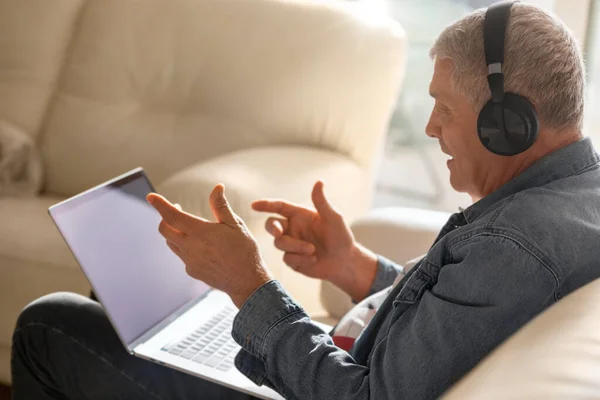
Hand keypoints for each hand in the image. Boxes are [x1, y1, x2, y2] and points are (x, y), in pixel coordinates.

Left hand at [147, 185, 272, 308]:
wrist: (246, 282)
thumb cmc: (244, 251)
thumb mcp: (236, 225)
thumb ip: (221, 206)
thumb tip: (217, 188)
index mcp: (201, 232)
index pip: (172, 216)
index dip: (160, 205)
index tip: (151, 197)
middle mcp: (191, 247)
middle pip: (164, 229)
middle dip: (165, 217)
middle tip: (175, 208)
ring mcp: (189, 261)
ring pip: (171, 243)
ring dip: (173, 231)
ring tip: (186, 225)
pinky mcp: (192, 271)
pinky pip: (181, 255)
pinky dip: (184, 246)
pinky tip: (198, 245)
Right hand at [252, 181, 377, 301]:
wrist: (344, 261)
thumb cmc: (341, 237)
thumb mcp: (333, 218)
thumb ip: (322, 202)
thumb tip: (319, 182)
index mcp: (299, 215)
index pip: (279, 207)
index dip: (266, 205)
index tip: (254, 205)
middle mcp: (292, 228)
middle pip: (271, 225)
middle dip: (273, 228)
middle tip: (279, 232)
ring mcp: (291, 245)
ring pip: (279, 243)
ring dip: (296, 246)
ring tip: (313, 250)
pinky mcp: (292, 260)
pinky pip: (287, 258)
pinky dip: (301, 259)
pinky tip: (314, 260)